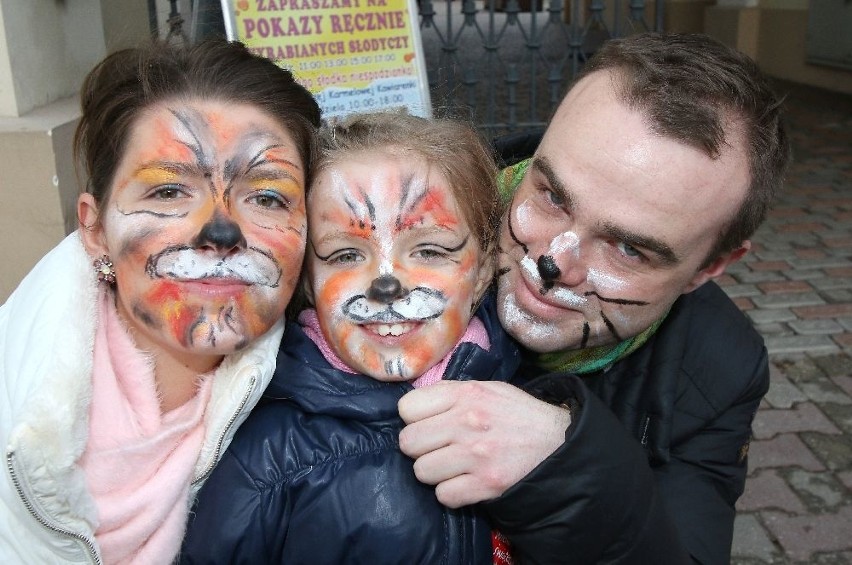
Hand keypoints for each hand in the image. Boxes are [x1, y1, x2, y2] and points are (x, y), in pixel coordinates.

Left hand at [398, 380, 570, 507]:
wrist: (560, 443)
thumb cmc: (519, 415)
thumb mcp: (488, 389)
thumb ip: (452, 394)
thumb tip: (415, 407)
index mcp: (466, 394)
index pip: (407, 408)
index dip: (415, 419)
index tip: (429, 425)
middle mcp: (467, 422)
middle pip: (409, 442)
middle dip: (420, 448)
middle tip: (439, 449)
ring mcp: (476, 455)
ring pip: (422, 471)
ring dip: (435, 472)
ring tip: (454, 466)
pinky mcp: (486, 484)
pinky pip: (444, 495)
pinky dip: (452, 493)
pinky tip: (466, 483)